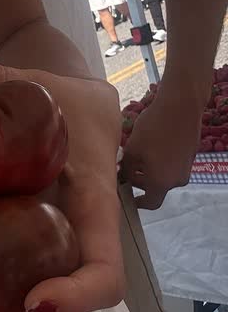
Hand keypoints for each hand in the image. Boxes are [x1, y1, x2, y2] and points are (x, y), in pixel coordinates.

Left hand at [0, 62, 124, 311]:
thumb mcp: (37, 84)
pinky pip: (12, 308)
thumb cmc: (62, 102)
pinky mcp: (25, 263)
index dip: (77, 296)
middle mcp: (76, 249)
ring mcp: (51, 262)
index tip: (31, 301)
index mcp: (92, 212)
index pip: (106, 273)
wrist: (70, 112)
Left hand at [120, 93, 201, 209]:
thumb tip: (122, 177)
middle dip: (139, 181)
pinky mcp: (189, 157)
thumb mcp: (132, 150)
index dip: (136, 201)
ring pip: (163, 176)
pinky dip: (160, 162)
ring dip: (149, 170)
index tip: (126, 194)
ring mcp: (185, 169)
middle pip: (155, 188)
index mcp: (162, 182)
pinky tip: (150, 147)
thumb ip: (126, 169)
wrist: (180, 108)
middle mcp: (177, 180)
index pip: (150, 203)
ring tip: (135, 155)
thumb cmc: (152, 130)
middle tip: (124, 168)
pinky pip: (172, 166)